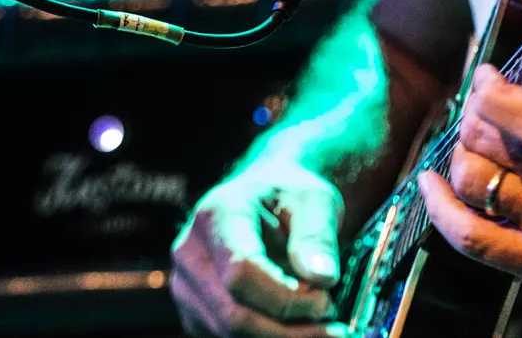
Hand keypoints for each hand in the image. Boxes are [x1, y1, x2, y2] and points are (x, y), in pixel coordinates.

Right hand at [171, 160, 348, 335]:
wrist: (268, 199)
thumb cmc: (290, 197)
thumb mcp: (315, 200)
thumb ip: (317, 236)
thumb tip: (322, 279)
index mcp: (216, 215)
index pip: (241, 271)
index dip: (286, 298)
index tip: (327, 301)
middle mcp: (190, 253)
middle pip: (233, 314)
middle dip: (289, 331)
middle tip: (334, 329)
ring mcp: (187, 287)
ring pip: (231, 335)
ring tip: (320, 326)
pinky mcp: (195, 313)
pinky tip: (298, 328)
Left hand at [416, 64, 521, 307]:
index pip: (517, 109)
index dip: (490, 87)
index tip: (491, 76)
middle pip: (485, 137)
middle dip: (478, 115)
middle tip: (488, 109)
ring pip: (473, 177)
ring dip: (463, 152)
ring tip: (475, 142)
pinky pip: (474, 239)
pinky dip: (441, 210)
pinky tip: (428, 185)